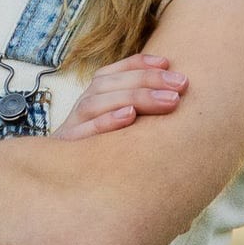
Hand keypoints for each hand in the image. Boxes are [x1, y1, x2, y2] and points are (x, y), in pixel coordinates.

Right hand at [52, 54, 187, 141]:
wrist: (62, 182)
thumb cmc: (102, 152)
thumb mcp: (118, 126)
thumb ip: (139, 109)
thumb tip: (176, 95)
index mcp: (94, 96)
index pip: (115, 71)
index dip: (140, 63)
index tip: (167, 63)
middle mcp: (83, 106)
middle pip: (110, 83)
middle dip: (148, 80)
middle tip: (181, 85)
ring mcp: (73, 126)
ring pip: (98, 102)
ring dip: (135, 97)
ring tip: (168, 100)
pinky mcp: (68, 147)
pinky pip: (86, 130)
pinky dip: (108, 121)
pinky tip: (130, 116)